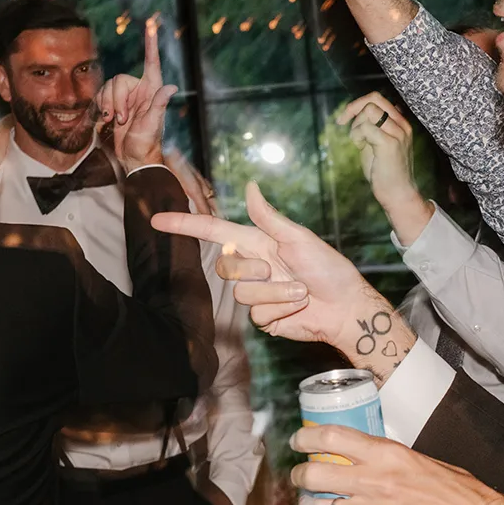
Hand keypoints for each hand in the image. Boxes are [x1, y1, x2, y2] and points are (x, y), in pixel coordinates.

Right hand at [96, 15, 176, 172]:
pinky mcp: (113, 106)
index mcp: (152, 91)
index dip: (151, 44)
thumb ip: (159, 105)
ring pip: (108, 88)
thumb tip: (172, 87)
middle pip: (119, 80)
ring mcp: (126, 98)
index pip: (151, 63)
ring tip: (113, 122)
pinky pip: (100, 97)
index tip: (151, 24)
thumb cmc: (146, 144)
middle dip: (116, 100)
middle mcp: (139, 91)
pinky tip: (105, 122)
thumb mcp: (153, 125)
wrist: (133, 159)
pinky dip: (100, 108)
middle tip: (120, 119)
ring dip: (107, 106)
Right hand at [152, 182, 416, 379]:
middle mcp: (253, 266)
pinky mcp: (263, 318)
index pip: (213, 231)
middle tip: (287, 273)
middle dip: (254, 271)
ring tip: (301, 293)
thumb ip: (269, 217)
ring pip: (243, 294)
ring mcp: (257, 294)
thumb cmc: (328, 269)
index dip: (185, 225)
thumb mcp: (299, 238)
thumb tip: (250, 186)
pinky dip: (280, 311)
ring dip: (276, 294)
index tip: (158, 219)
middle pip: (226, 267)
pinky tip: (298, 309)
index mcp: (258, 242)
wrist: (345, 308)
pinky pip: (257, 315)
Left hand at [291, 424, 503, 504]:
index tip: (297, 442)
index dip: (305, 439)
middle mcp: (377, 481)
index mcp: (388, 454)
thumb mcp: (421, 460)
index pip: (332, 438)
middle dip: (300, 477)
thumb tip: (360, 457)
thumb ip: (389, 459)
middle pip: (316, 475)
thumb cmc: (457, 492)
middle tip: (299, 480)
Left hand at [338, 93, 428, 242]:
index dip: (357, 104)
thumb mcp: (377, 144)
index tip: (344, 118)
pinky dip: (357, 136)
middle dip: (353, 110)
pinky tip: (360, 148)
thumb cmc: (385, 172)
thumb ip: (371, 127)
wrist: (398, 194)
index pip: (378, 98)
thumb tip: (360, 111)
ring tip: (359, 143)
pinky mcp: (389, 143)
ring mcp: (397, 133)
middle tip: (346, 127)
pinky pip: (366, 127)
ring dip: (357, 126)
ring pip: (369, 111)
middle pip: (373, 99)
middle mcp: (402, 125)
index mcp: (400, 123)